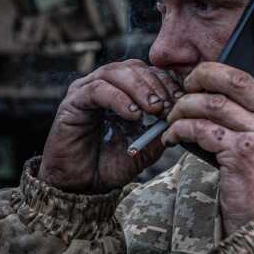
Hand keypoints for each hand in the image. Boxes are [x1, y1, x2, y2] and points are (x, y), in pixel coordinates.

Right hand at [39, 60, 180, 191]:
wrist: (81, 185)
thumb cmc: (109, 164)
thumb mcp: (144, 149)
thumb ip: (159, 131)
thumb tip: (179, 115)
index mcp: (122, 91)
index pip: (147, 72)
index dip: (166, 83)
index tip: (181, 100)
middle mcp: (103, 85)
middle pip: (133, 67)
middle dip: (155, 84)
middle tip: (168, 105)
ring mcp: (86, 90)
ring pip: (115, 72)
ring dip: (139, 88)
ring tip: (153, 109)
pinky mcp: (72, 101)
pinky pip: (97, 89)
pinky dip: (119, 99)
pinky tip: (132, 115)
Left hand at [163, 7, 253, 233]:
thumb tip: (230, 93)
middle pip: (238, 79)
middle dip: (205, 74)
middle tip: (188, 81)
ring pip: (213, 103)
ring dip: (185, 107)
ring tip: (173, 116)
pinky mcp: (241, 154)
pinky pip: (200, 129)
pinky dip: (179, 131)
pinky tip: (171, 137)